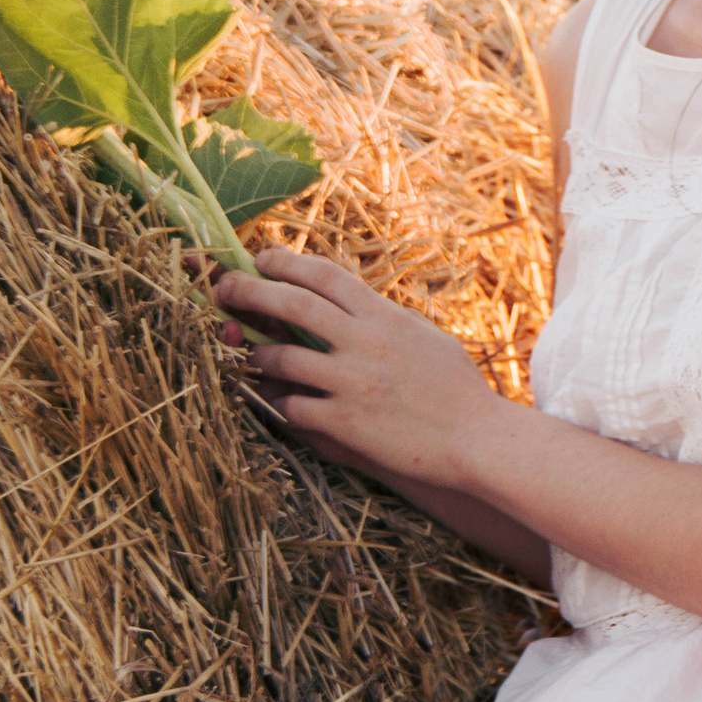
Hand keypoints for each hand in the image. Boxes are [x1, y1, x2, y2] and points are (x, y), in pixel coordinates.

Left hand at [213, 249, 507, 488]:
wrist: (478, 441)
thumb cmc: (459, 391)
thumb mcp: (428, 339)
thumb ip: (389, 320)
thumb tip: (360, 305)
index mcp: (384, 317)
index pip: (323, 274)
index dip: (284, 261)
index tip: (261, 260)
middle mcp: (364, 343)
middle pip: (291, 303)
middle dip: (247, 290)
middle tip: (223, 289)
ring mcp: (352, 383)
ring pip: (280, 357)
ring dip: (255, 354)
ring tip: (247, 354)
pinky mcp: (344, 422)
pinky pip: (291, 406)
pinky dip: (275, 401)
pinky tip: (270, 400)